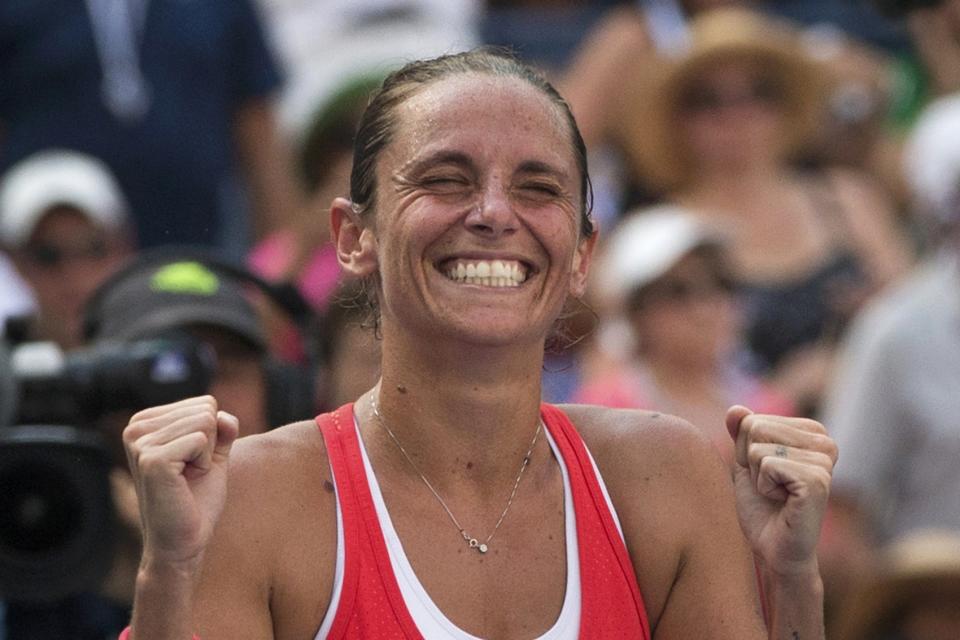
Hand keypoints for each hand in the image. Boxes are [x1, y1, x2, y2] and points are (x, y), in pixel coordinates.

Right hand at [122, 396, 238, 569]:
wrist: (184, 542)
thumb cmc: (196, 500)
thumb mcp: (213, 455)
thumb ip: (221, 429)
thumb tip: (224, 415)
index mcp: (145, 422)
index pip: (204, 403)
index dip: (211, 436)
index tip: (191, 463)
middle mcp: (136, 427)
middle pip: (206, 409)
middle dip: (210, 443)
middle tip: (191, 473)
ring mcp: (141, 443)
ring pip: (206, 421)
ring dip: (207, 455)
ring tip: (187, 478)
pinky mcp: (152, 459)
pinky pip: (201, 439)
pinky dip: (204, 462)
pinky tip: (186, 482)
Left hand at [725, 406, 836, 575]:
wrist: (773, 549)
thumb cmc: (762, 507)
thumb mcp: (746, 462)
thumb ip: (741, 432)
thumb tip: (735, 409)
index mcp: (812, 432)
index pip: (752, 420)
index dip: (747, 451)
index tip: (766, 475)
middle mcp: (825, 442)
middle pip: (755, 428)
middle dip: (751, 462)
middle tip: (771, 487)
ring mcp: (824, 461)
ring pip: (758, 448)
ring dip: (757, 476)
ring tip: (778, 495)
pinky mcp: (817, 480)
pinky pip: (767, 465)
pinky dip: (763, 487)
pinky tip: (783, 502)